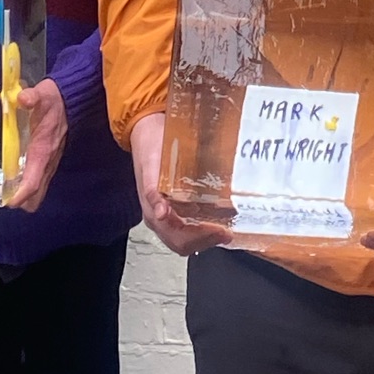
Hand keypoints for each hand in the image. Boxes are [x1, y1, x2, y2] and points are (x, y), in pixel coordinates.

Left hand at [5, 78, 67, 211]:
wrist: (72, 99)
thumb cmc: (53, 99)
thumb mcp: (43, 94)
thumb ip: (32, 96)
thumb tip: (23, 99)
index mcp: (43, 150)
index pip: (33, 182)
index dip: (21, 195)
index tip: (7, 201)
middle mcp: (47, 162)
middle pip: (36, 195)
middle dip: (20, 201)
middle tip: (0, 195)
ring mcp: (49, 164)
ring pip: (37, 191)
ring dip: (22, 195)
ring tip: (2, 189)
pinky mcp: (48, 161)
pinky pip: (37, 181)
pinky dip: (25, 187)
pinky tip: (12, 178)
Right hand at [130, 112, 228, 255]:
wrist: (146, 129)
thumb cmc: (150, 145)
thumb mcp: (152, 165)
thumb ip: (153, 190)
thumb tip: (161, 213)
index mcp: (152, 211)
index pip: (178, 239)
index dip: (200, 238)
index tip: (221, 230)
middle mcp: (158, 217)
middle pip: (184, 244)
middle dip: (207, 241)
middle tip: (227, 231)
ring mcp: (165, 212)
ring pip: (186, 238)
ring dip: (206, 237)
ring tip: (225, 226)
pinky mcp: (172, 204)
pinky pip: (188, 224)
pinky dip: (203, 227)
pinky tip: (216, 218)